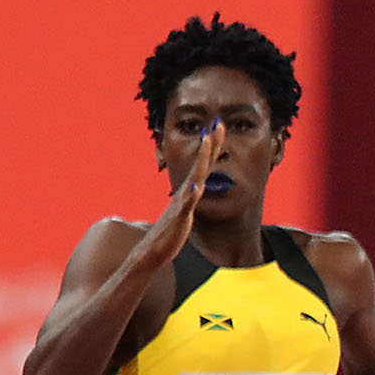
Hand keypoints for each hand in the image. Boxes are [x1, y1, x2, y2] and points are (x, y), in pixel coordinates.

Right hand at [147, 120, 223, 261]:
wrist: (154, 250)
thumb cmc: (171, 232)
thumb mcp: (186, 211)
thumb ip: (192, 198)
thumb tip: (199, 187)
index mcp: (189, 190)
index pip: (203, 164)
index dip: (211, 147)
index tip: (220, 128)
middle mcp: (186, 192)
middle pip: (200, 164)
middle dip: (210, 144)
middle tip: (218, 124)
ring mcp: (182, 203)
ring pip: (194, 178)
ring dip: (201, 161)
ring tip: (208, 144)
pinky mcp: (180, 218)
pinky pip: (186, 205)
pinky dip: (191, 195)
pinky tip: (197, 186)